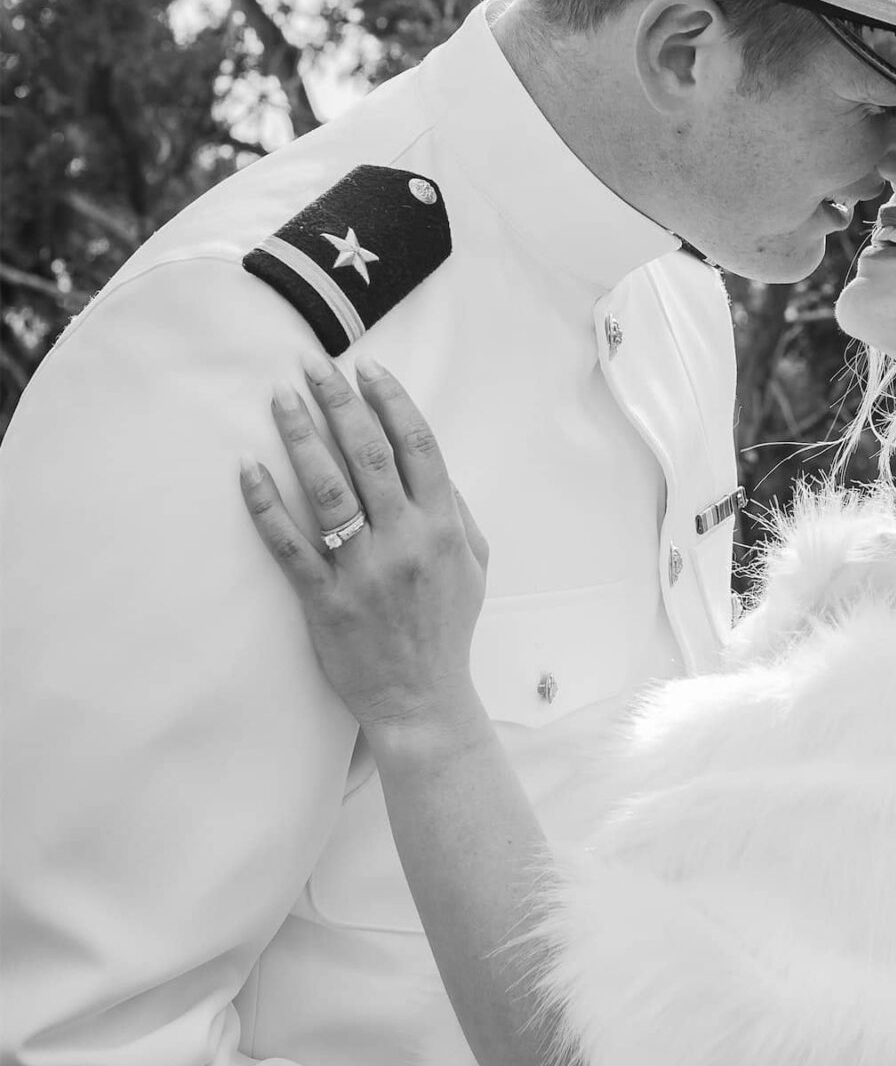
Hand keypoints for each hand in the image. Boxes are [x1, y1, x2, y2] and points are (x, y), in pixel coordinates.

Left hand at [241, 357, 488, 739]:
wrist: (422, 700)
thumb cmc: (447, 629)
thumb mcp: (475, 565)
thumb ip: (458, 512)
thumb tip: (432, 464)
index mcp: (443, 527)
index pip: (418, 446)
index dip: (391, 401)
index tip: (367, 368)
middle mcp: (405, 541)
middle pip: (369, 455)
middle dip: (339, 403)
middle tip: (312, 365)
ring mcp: (363, 571)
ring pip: (328, 490)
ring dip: (302, 438)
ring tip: (281, 400)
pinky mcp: (325, 600)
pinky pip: (289, 545)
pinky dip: (266, 504)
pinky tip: (249, 469)